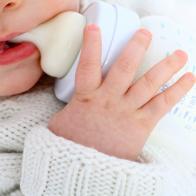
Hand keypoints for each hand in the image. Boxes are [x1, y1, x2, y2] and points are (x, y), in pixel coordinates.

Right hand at [48, 25, 194, 159]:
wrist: (85, 170)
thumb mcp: (61, 122)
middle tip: (145, 34)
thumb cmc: (72, 144)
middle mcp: (109, 101)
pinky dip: (176, 91)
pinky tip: (188, 80)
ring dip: (166, 67)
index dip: (91, 45)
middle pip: (125, 68)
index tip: (94, 28)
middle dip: (136, 48)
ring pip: (148, 84)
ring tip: (181, 54)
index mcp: (87, 98)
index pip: (88, 64)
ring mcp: (127, 112)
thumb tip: (67, 104)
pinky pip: (161, 105)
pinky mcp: (141, 126)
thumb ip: (68, 109)